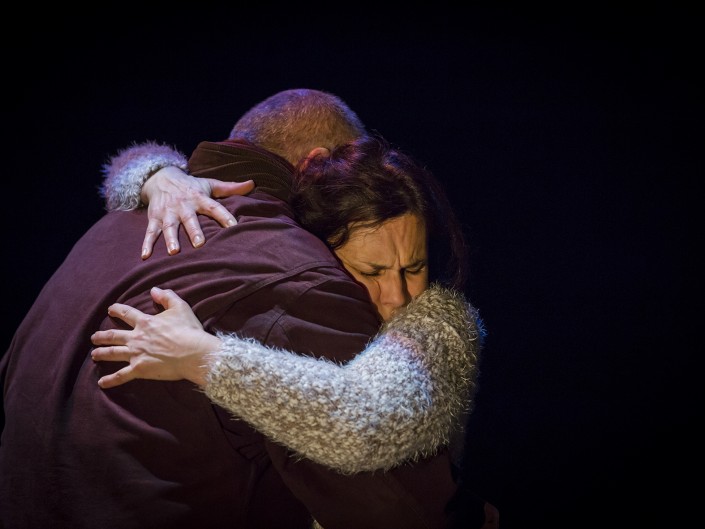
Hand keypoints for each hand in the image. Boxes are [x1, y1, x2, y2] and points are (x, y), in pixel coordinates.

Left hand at [91, 286, 220, 387]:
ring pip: (113, 353)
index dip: (117, 310)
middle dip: (102, 335)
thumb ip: (167, 296)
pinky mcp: (139, 369)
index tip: (110, 309)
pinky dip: (111, 380)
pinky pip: (121, 375)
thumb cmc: (188, 330)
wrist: (193, 352)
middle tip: (94, 337)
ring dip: (101, 353)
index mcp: (145, 322)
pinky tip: (101, 383)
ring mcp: (136, 354)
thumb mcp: (180, 307)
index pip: (127, 314)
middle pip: (114, 335)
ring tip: (94, 354)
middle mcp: (136, 337)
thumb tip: (154, 290)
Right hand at [140, 166, 254, 258]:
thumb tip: (253, 184)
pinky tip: (144, 256)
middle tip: (199, 244)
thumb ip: (230, 188)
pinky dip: (146, 244)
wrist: (160, 177)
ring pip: (168, 226)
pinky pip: (149, 232)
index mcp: (199, 198)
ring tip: (173, 252)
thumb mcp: (209, 184)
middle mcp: (183, 205)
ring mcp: (167, 212)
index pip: (214, 207)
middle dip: (193, 231)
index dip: (224, 216)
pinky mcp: (154, 218)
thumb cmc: (191, 186)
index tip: (234, 226)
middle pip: (189, 219)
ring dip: (170, 239)